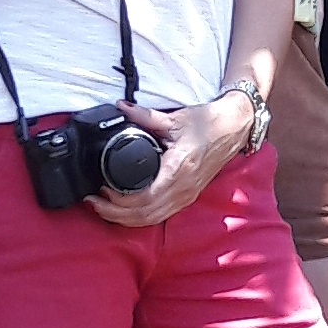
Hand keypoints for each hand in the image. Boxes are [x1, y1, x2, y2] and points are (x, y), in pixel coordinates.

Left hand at [87, 95, 254, 227]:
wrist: (234, 129)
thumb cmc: (209, 124)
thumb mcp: (175, 118)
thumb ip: (145, 116)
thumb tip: (121, 108)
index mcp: (178, 168)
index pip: (145, 197)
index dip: (119, 200)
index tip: (101, 190)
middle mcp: (183, 187)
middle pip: (144, 215)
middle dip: (115, 213)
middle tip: (93, 202)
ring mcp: (186, 195)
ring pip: (151, 219)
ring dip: (125, 219)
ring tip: (104, 207)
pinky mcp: (188, 197)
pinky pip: (161, 216)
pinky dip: (140, 218)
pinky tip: (126, 211)